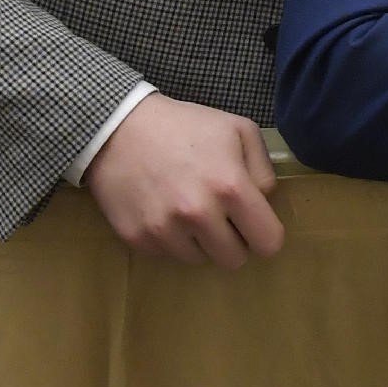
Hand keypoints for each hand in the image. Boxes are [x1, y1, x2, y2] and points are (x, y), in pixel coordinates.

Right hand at [82, 93, 283, 265]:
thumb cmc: (185, 126)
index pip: (268, 243)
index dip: (266, 236)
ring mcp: (165, 230)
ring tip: (188, 209)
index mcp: (230, 188)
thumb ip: (262, 171)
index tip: (255, 225)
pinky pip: (168, 255)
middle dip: (233, 241)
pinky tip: (164, 210)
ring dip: (200, 242)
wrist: (119, 127)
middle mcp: (198, 215)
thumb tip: (266, 205)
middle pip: (235, 259)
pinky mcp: (137, 239)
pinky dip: (171, 240)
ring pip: (200, 260)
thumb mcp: (239, 131)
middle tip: (220, 217)